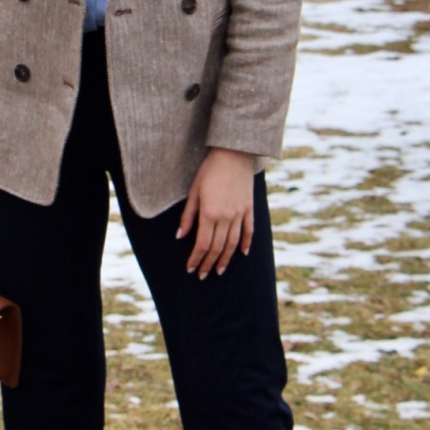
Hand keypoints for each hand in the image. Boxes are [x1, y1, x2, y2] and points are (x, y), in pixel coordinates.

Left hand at [177, 147, 254, 277]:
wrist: (233, 154)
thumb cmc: (209, 171)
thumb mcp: (194, 191)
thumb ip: (188, 216)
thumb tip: (180, 236)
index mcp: (209, 213)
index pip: (202, 244)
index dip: (196, 258)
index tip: (191, 269)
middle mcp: (226, 217)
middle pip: (217, 247)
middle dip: (208, 263)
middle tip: (203, 275)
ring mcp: (239, 213)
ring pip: (233, 243)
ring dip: (225, 259)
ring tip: (219, 270)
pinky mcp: (249, 208)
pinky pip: (248, 231)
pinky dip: (246, 244)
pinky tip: (242, 254)